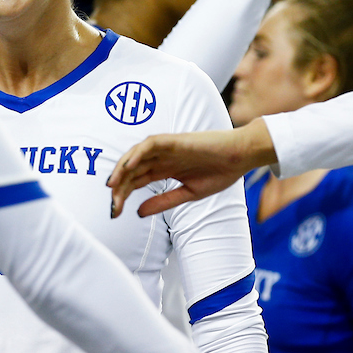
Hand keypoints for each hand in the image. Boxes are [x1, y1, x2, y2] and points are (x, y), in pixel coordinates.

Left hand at [109, 119, 276, 217]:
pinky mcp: (175, 140)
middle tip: (112, 205)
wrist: (241, 157)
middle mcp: (161, 158)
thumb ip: (163, 201)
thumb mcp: (188, 194)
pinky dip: (138, 153)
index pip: (136, 181)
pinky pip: (151, 144)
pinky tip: (129, 166)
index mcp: (164, 170)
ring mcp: (167, 148)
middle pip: (132, 171)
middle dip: (119, 187)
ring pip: (136, 155)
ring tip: (113, 185)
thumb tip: (138, 213)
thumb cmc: (220, 173)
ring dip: (122, 169)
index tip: (115, 212)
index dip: (123, 195)